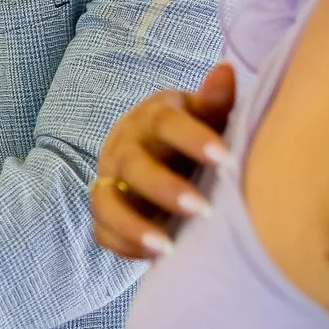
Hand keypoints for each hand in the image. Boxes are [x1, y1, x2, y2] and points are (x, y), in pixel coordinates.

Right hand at [92, 62, 234, 260]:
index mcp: (152, 119)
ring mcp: (110, 181)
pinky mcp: (105, 212)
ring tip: (168, 248)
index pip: (166, 123)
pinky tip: (156, 257)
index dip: (193, 139)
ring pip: (106, 201)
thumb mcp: (207, 115)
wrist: (160, 153)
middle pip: (132, 165)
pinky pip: (102, 231)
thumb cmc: (194, 134)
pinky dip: (124, 244)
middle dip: (164, 188)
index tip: (226, 159)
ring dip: (134, 226)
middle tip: (202, 210)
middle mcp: (124, 147)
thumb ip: (215, 100)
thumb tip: (225, 71)